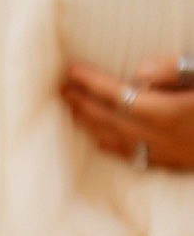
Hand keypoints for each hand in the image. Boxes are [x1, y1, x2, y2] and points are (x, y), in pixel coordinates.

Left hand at [61, 59, 193, 170]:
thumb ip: (174, 71)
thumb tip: (140, 71)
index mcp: (168, 111)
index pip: (119, 94)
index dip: (92, 82)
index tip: (71, 70)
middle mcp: (160, 136)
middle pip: (110, 120)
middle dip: (83, 103)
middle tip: (62, 90)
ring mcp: (164, 154)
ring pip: (117, 142)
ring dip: (91, 125)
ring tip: (72, 111)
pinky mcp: (170, 164)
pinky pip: (131, 157)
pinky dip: (110, 146)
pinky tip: (99, 140)